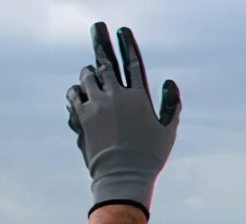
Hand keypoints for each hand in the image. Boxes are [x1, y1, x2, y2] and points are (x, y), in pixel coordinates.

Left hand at [67, 22, 179, 216]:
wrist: (122, 175)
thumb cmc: (149, 155)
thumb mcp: (168, 131)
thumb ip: (170, 104)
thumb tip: (169, 81)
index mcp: (138, 98)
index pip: (131, 63)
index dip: (126, 44)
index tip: (122, 30)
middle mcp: (116, 97)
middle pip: (105, 62)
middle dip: (101, 41)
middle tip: (97, 27)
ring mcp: (96, 105)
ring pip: (87, 76)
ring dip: (89, 71)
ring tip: (91, 71)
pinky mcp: (81, 116)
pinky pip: (74, 94)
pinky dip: (77, 91)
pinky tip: (81, 93)